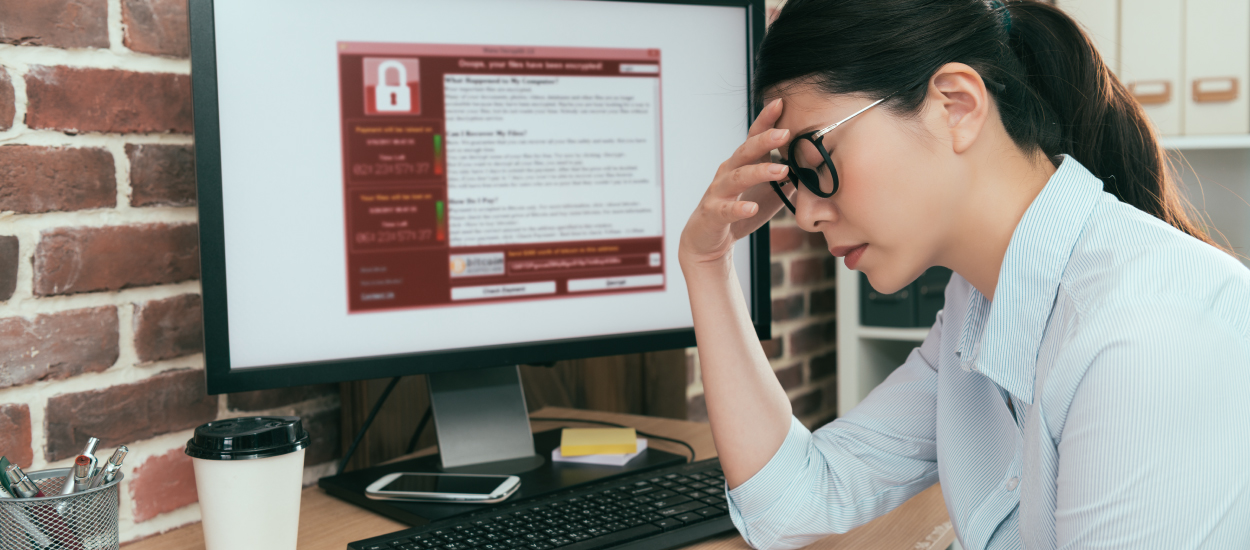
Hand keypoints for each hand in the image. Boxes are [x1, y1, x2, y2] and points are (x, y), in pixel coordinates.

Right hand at [679, 98, 790, 267]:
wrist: (708, 241)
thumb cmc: (740, 210)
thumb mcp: (767, 192)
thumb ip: (787, 178)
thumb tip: (816, 166)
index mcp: (742, 164)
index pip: (754, 137)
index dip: (766, 120)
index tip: (781, 103)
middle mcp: (728, 172)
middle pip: (745, 151)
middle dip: (764, 140)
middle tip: (786, 132)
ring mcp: (718, 192)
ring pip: (737, 177)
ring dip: (759, 172)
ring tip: (781, 170)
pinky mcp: (712, 214)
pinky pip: (725, 210)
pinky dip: (738, 208)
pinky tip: (752, 208)